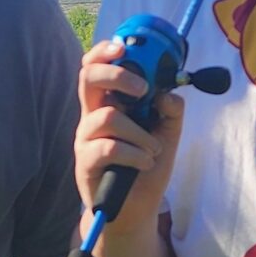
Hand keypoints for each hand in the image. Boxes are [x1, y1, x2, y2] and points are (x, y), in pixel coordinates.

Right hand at [74, 39, 183, 236]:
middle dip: (117, 76)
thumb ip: (170, 110)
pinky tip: (145, 163)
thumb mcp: (166, 134)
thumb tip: (167, 93)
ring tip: (153, 150)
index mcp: (108, 104)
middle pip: (88, 78)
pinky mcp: (85, 163)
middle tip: (142, 91)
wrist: (136, 209)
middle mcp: (91, 116)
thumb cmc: (146, 167)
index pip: (95, 67)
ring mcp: (85, 139)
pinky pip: (109, 147)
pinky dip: (135, 154)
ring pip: (109, 117)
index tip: (123, 47)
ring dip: (140, 134)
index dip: (104, 52)